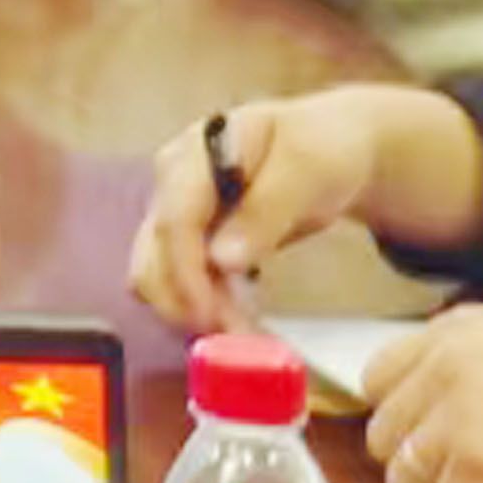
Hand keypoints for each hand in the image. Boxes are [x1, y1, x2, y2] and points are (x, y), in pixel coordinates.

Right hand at [124, 85, 482, 329]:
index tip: (213, 317)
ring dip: (193, 311)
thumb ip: (266, 209)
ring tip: (245, 336)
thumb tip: (221, 260)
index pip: (175, 218)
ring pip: (157, 274)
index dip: (187, 273)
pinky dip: (204, 306)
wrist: (330, 143)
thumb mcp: (308, 169)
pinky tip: (240, 320)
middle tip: (237, 339)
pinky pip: (180, 279)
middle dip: (186, 303)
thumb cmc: (321, 147)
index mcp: (195, 153)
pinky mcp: (189, 236)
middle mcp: (172, 182)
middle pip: (152, 253)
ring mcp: (176, 209)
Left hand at [357, 308, 482, 482]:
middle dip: (422, 464)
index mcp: (462, 330)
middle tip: (472, 479)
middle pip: (384, 434)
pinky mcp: (473, 470)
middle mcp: (448, 363)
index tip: (434, 442)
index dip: (406, 420)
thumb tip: (424, 412)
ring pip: (403, 480)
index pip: (380, 378)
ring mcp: (457, 416)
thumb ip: (474, 372)